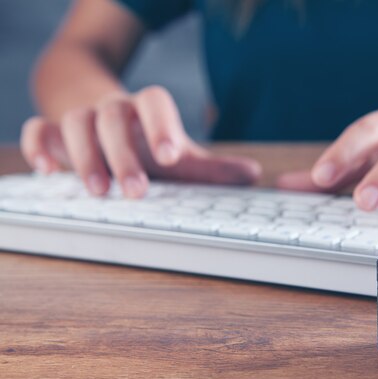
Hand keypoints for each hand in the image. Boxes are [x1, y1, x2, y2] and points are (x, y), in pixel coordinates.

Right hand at [20, 86, 260, 197]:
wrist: (102, 116)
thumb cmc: (146, 141)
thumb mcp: (178, 154)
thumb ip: (211, 167)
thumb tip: (254, 174)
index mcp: (146, 110)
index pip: (155, 102)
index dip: (162, 126)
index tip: (171, 156)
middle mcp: (114, 109)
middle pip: (114, 118)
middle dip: (124, 156)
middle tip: (137, 192)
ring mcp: (81, 116)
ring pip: (76, 122)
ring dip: (85, 157)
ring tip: (98, 192)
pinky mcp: (53, 130)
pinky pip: (39, 129)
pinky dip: (39, 146)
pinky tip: (47, 172)